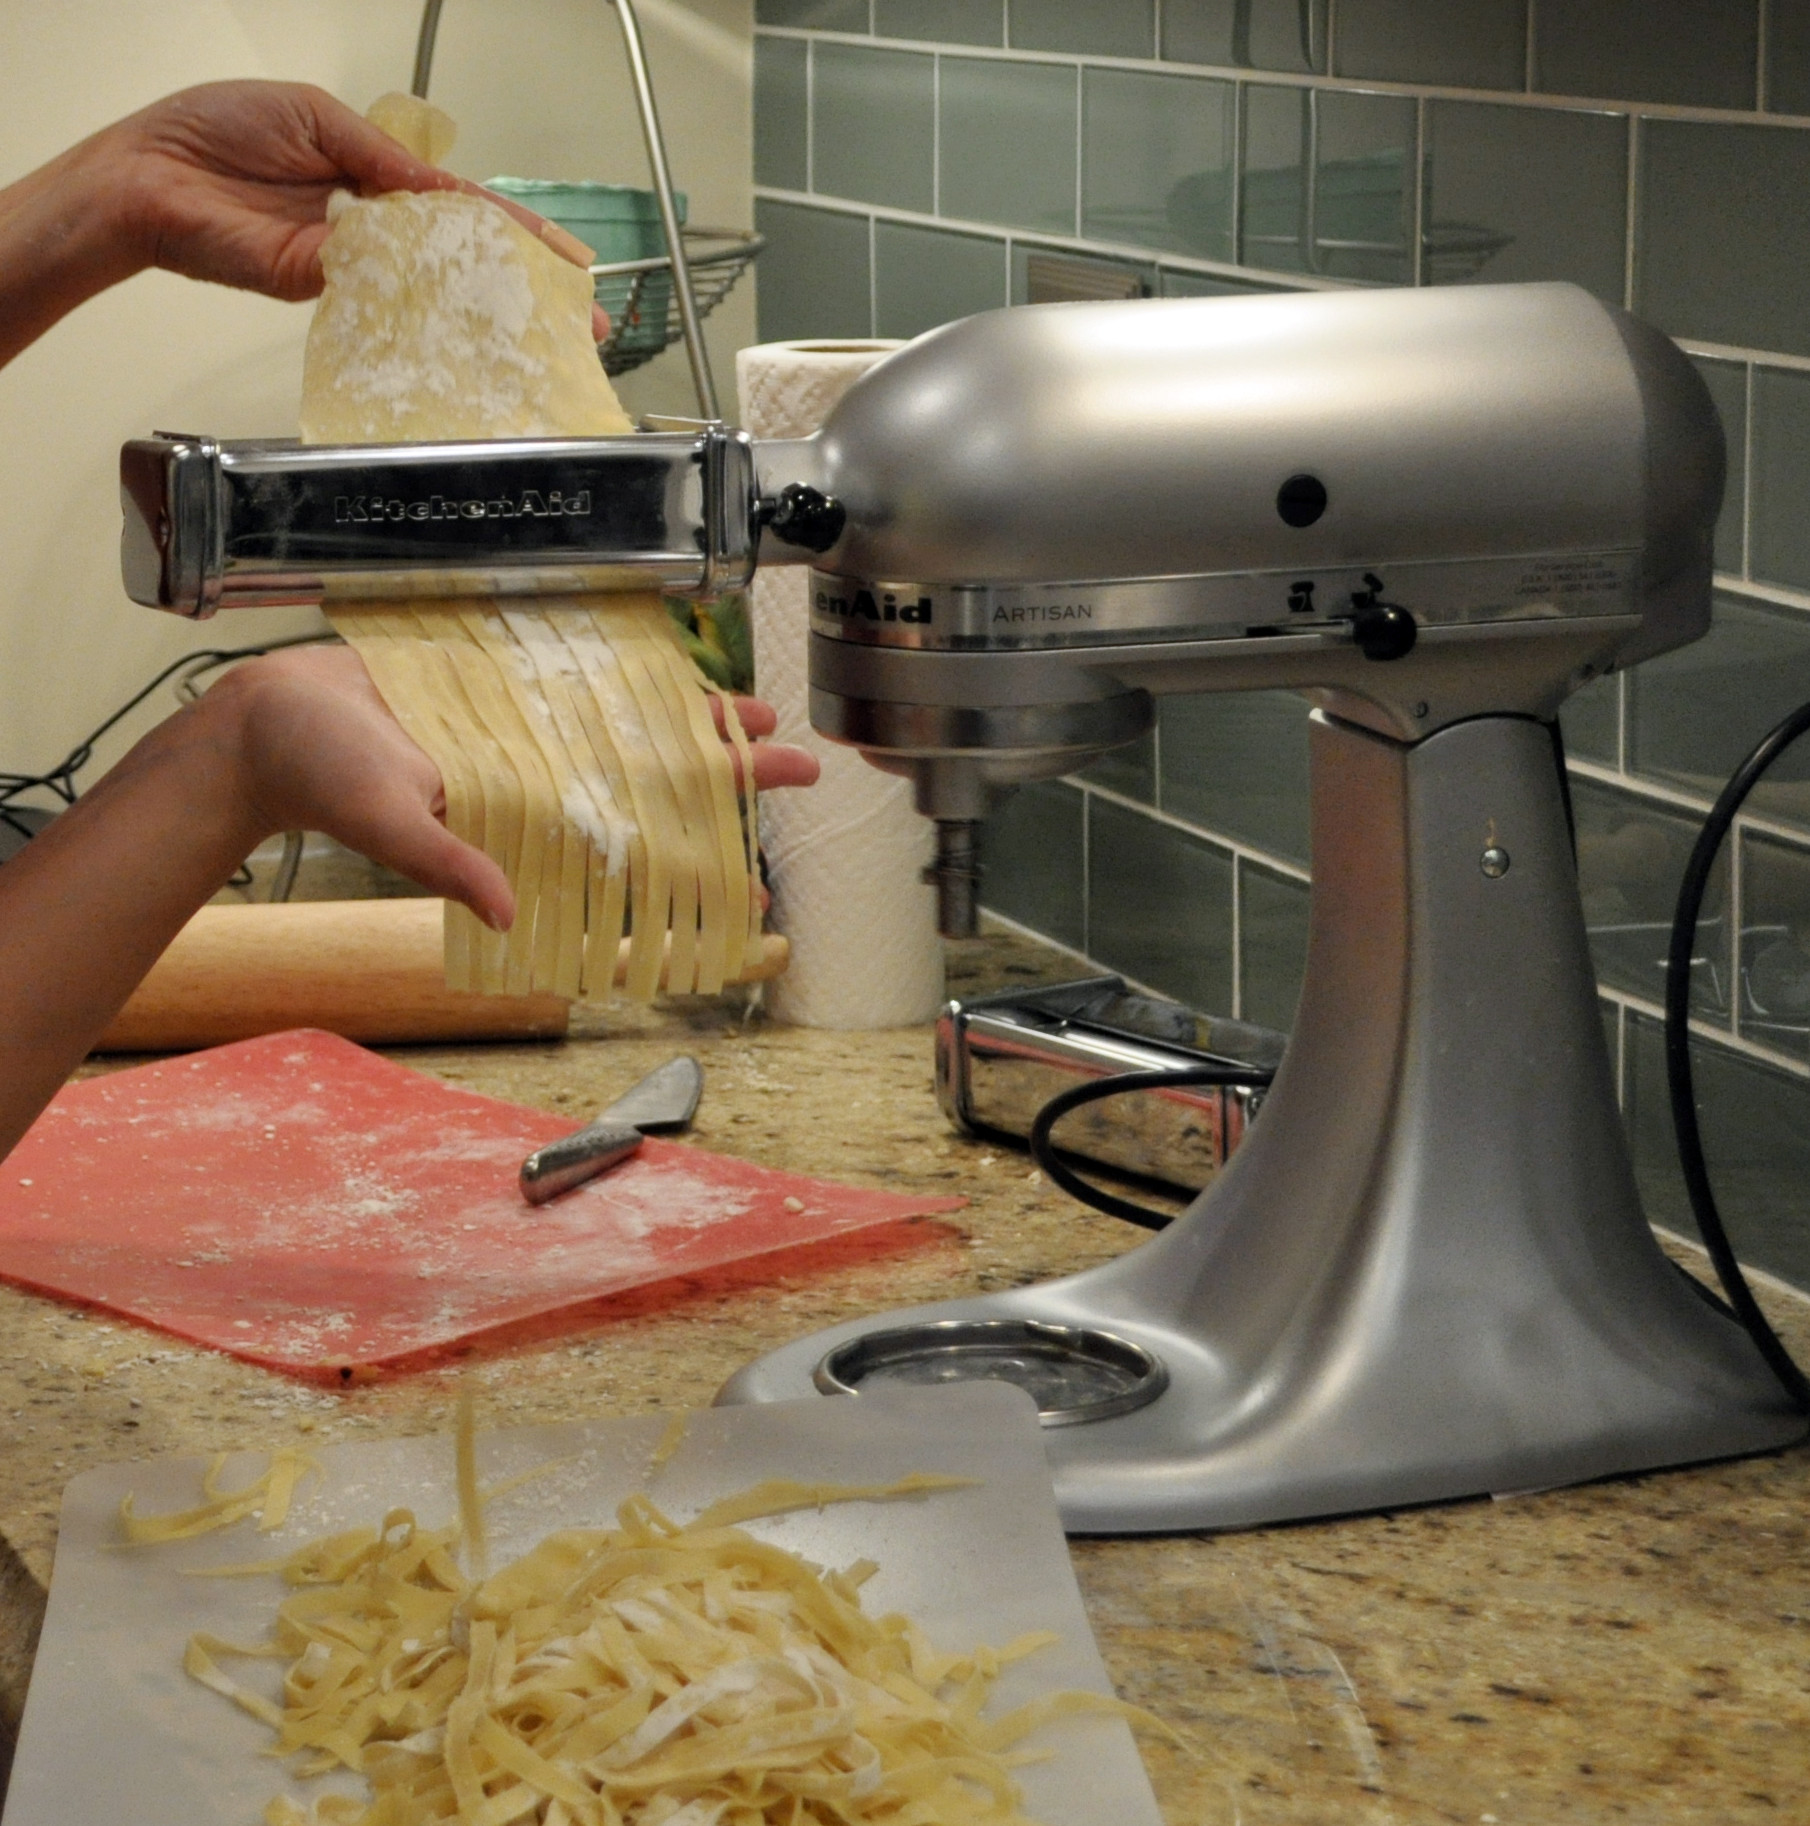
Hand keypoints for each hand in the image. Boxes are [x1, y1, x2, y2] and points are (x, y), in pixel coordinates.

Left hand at [97, 81, 601, 302]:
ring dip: (486, 303)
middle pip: (460, 257)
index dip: (513, 228)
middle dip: (522, 284)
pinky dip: (424, 299)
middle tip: (578, 318)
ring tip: (543, 326)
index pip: (458, 205)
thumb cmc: (213, 131)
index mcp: (373, 178)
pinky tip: (471, 310)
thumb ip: (381, 157)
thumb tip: (440, 192)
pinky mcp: (319, 288)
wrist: (147, 173)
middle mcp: (370, 229)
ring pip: (431, 284)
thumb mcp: (314, 116)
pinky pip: (382, 294)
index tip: (564, 255)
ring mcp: (349, 265)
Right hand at [203, 644, 818, 929]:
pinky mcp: (509, 686)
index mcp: (528, 824)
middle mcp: (544, 785)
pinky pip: (590, 683)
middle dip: (726, 779)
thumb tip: (508, 913)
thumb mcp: (385, 824)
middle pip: (656, 785)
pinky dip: (639, 678)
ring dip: (697, 727)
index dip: (695, 869)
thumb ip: (444, 865)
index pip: (635, 856)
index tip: (757, 888)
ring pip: (636, 733)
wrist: (271, 718)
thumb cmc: (318, 778)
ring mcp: (531, 735)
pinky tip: (683, 671)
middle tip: (799, 770)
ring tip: (759, 718)